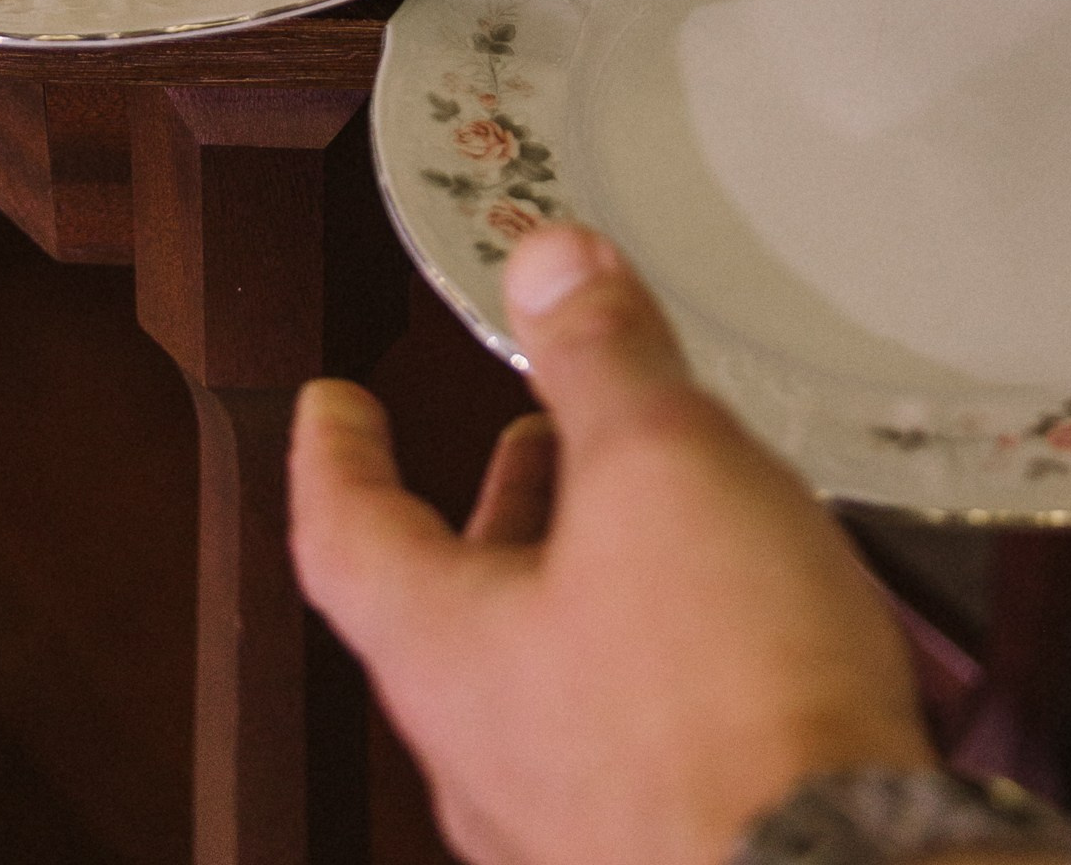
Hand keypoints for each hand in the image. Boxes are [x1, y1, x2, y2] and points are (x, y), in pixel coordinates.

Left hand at [289, 224, 992, 864]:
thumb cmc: (732, 713)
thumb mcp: (660, 468)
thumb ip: (600, 358)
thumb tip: (544, 266)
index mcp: (448, 657)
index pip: (347, 536)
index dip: (335, 455)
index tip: (330, 407)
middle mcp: (492, 761)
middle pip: (455, 612)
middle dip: (496, 512)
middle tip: (522, 442)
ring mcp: (577, 831)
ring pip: (549, 679)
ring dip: (584, 581)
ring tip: (649, 515)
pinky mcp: (672, 856)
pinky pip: (636, 740)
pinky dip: (659, 658)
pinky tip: (740, 633)